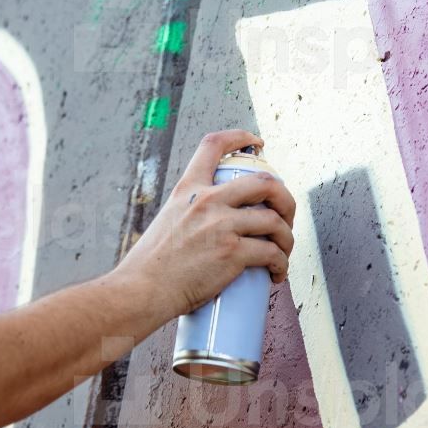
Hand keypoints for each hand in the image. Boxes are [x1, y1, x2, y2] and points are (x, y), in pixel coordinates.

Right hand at [112, 130, 295, 319]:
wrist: (141, 291)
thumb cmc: (150, 266)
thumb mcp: (168, 220)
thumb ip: (192, 213)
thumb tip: (216, 223)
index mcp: (189, 189)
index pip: (214, 145)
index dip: (240, 137)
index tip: (256, 142)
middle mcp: (207, 201)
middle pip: (265, 183)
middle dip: (285, 199)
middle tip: (285, 216)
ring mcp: (221, 226)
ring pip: (275, 221)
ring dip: (287, 238)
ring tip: (282, 252)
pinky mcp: (232, 253)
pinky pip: (272, 253)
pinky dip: (281, 265)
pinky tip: (277, 273)